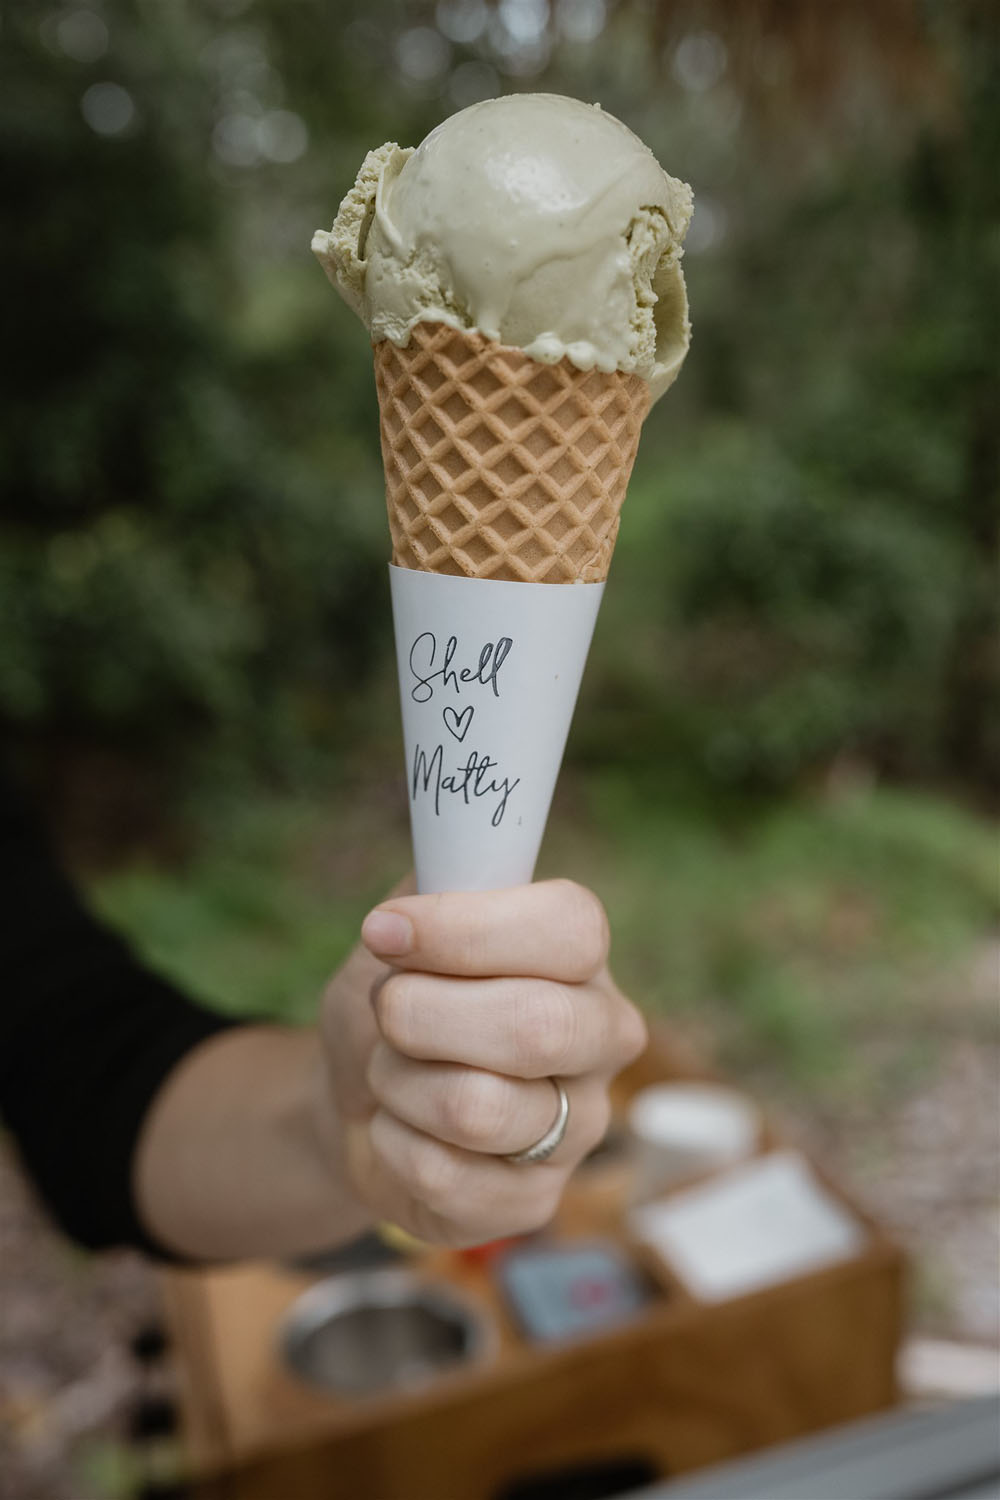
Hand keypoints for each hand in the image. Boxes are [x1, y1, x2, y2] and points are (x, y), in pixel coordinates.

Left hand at [317, 880, 646, 1246]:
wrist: (359, 1096)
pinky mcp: (532, 1202)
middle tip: (386, 1009)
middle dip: (418, 1013)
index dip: (466, 929)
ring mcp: (578, 1129)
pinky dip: (390, 1141)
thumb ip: (423, 891)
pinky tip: (402, 1128)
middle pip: (534, 1027)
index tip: (385, 932)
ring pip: (476, 1107)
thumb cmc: (397, 998)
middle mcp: (602, 1041)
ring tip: (394, 1069)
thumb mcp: (401, 927)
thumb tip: (411, 913)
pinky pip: (442, 1173)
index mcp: (583, 958)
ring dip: (398, 1079)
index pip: (571, 929)